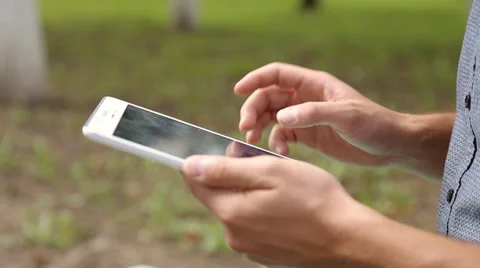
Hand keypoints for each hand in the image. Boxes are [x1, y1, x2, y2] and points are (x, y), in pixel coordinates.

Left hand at [181, 155, 382, 266]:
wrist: (347, 238)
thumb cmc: (313, 199)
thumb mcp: (270, 172)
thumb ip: (225, 169)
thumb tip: (189, 165)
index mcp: (231, 212)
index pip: (196, 182)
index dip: (203, 161)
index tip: (221, 149)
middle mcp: (234, 235)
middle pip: (217, 195)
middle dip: (231, 173)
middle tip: (260, 159)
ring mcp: (249, 247)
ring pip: (236, 208)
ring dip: (248, 191)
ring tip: (278, 183)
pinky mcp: (264, 253)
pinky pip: (251, 224)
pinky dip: (260, 209)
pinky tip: (283, 204)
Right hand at [235, 62, 410, 166]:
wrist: (389, 146)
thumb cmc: (373, 123)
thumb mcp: (345, 115)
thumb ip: (313, 113)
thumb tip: (281, 117)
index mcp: (313, 84)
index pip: (277, 74)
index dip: (256, 79)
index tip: (238, 91)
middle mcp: (305, 98)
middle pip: (268, 97)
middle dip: (253, 109)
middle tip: (245, 128)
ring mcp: (305, 117)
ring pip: (271, 117)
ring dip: (259, 127)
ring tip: (252, 141)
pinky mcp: (307, 135)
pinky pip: (282, 135)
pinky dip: (276, 143)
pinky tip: (280, 153)